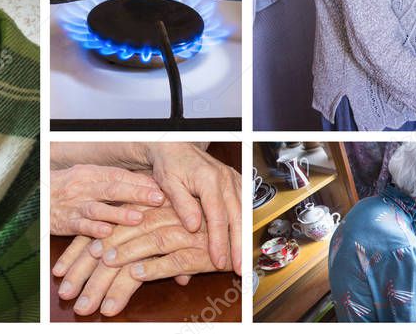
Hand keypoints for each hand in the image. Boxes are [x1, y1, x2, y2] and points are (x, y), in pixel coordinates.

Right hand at [51, 165, 165, 237]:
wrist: (36, 196)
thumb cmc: (68, 187)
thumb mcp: (87, 177)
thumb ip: (112, 180)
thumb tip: (145, 183)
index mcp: (92, 173)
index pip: (119, 175)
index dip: (140, 182)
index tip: (161, 188)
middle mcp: (84, 187)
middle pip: (113, 189)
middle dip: (137, 194)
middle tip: (158, 199)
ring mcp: (75, 205)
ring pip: (99, 208)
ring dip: (119, 214)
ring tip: (138, 218)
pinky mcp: (66, 222)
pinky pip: (80, 226)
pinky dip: (93, 230)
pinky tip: (107, 234)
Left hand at [53, 207, 220, 316]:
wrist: (232, 228)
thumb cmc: (194, 228)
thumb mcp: (161, 229)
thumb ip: (138, 242)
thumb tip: (109, 261)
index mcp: (144, 212)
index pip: (106, 230)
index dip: (82, 251)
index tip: (65, 273)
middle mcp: (158, 219)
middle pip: (117, 242)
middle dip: (93, 272)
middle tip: (77, 299)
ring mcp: (178, 234)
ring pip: (142, 251)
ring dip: (119, 273)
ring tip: (99, 296)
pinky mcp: (196, 251)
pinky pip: (172, 260)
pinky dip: (154, 267)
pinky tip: (137, 277)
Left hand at [146, 144, 241, 273]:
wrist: (176, 147)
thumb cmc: (170, 164)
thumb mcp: (169, 183)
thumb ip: (182, 204)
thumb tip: (194, 226)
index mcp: (209, 179)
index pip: (218, 216)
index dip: (219, 241)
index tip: (219, 261)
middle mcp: (225, 179)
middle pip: (237, 217)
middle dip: (239, 245)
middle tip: (239, 267)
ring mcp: (233, 180)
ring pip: (245, 213)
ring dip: (245, 237)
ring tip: (244, 259)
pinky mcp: (235, 183)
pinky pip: (246, 205)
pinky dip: (246, 224)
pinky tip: (245, 240)